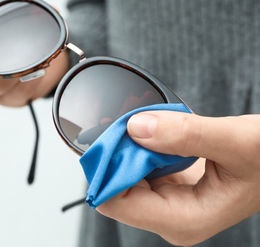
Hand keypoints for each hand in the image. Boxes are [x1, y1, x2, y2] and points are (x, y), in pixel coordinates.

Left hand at [97, 112, 259, 245]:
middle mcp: (170, 217)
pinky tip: (150, 131)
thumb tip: (135, 128)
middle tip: (124, 123)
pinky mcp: (169, 188)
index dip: (108, 169)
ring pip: (125, 177)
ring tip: (139, 124)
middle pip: (116, 189)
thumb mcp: (235, 141)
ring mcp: (168, 203)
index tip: (113, 137)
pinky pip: (139, 168)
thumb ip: (186, 134)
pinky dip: (138, 148)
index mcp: (182, 220)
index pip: (116, 203)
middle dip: (116, 156)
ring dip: (126, 149)